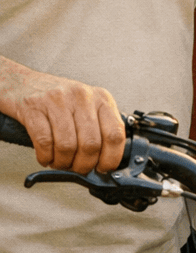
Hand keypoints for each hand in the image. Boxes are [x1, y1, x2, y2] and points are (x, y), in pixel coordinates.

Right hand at [0, 66, 123, 173]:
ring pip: (68, 146)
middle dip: (83, 165)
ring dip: (63, 162)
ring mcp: (59, 100)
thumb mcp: (87, 106)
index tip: (104, 169)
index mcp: (102, 99)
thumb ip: (99, 128)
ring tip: (60, 162)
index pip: (115, 134)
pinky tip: (46, 157)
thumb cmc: (58, 99)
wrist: (23, 83)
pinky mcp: (35, 107)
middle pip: (91, 144)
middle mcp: (83, 97)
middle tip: (77, 169)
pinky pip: (44, 142)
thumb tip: (106, 160)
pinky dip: (45, 157)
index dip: (111, 158)